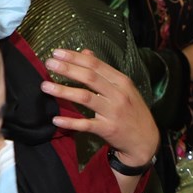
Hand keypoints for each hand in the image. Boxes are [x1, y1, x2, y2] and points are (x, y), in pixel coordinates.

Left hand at [44, 49, 159, 170]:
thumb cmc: (132, 111)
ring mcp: (113, 112)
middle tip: (49, 64)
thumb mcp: (123, 88)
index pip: (96, 65)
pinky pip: (86, 124)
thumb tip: (86, 53)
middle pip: (89, 78)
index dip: (75, 57)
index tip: (57, 52)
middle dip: (67, 69)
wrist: (146, 140)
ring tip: (46, 86)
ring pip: (85, 98)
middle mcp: (118, 95)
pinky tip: (56, 119)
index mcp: (121, 81)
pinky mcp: (108, 130)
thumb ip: (104, 71)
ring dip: (64, 91)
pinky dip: (71, 122)